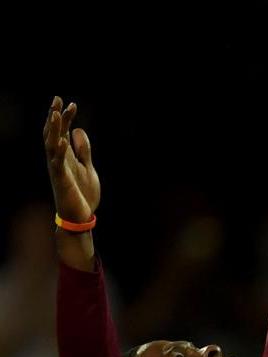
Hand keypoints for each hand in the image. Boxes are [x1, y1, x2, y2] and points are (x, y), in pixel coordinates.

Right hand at [43, 98, 99, 222]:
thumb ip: (83, 150)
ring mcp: (58, 169)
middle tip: (57, 99)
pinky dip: (59, 151)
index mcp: (65, 156)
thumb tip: (78, 130)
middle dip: (55, 116)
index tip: (71, 104)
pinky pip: (57, 163)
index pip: (62, 131)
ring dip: (53, 129)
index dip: (65, 117)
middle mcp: (58, 159)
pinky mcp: (61, 180)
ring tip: (55, 114)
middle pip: (53, 133)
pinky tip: (62, 140)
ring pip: (51, 145)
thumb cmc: (83, 193)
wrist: (81, 216)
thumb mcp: (88, 168)